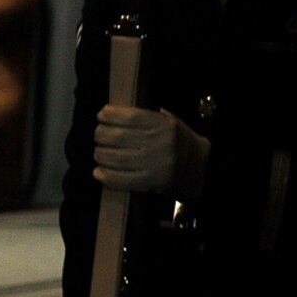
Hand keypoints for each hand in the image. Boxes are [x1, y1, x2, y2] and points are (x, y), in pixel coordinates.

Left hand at [93, 105, 208, 197]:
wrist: (197, 167)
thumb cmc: (176, 140)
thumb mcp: (169, 121)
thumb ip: (145, 115)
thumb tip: (111, 114)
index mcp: (165, 126)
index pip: (130, 117)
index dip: (110, 115)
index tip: (102, 115)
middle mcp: (160, 144)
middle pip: (116, 137)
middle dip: (101, 134)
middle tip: (100, 134)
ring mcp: (153, 165)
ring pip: (112, 158)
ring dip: (100, 154)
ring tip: (100, 152)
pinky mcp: (148, 183)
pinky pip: (117, 179)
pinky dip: (103, 175)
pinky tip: (99, 171)